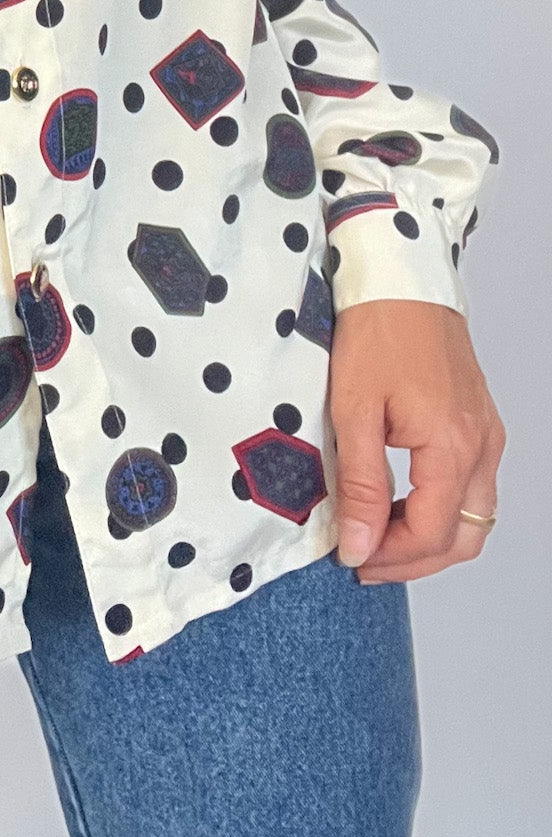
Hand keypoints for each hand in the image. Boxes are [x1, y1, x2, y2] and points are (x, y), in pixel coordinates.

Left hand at [329, 299, 504, 583]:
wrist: (401, 276)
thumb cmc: (377, 329)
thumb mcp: (354, 409)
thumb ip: (362, 484)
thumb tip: (359, 545)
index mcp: (453, 446)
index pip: (432, 534)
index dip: (390, 557)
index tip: (350, 560)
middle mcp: (481, 446)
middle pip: (463, 537)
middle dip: (414, 560)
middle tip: (365, 560)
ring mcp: (485, 433)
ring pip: (471, 515)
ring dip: (428, 536)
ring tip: (376, 534)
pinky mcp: (478, 420)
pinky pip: (470, 485)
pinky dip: (440, 506)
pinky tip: (400, 500)